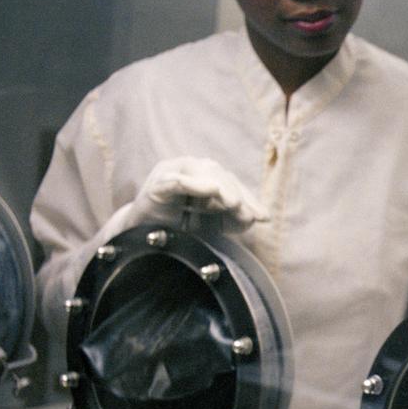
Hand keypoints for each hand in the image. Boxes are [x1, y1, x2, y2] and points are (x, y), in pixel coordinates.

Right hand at [128, 157, 268, 229]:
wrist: (144, 239)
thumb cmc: (181, 228)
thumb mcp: (215, 224)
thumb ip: (236, 218)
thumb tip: (257, 217)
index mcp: (206, 176)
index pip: (232, 183)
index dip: (249, 199)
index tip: (263, 217)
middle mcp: (190, 169)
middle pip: (220, 175)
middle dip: (237, 194)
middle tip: (248, 213)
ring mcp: (172, 173)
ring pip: (201, 172)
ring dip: (220, 187)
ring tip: (234, 202)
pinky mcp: (156, 185)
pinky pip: (175, 181)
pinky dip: (192, 183)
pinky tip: (210, 189)